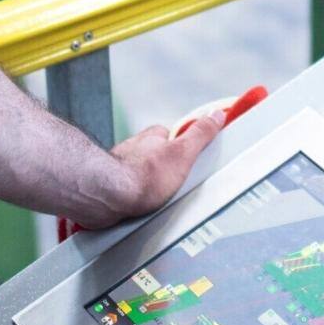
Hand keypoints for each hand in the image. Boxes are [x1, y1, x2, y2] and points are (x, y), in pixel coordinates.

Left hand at [95, 110, 226, 224]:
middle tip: (174, 185)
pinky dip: (131, 198)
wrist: (108, 196)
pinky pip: (124, 192)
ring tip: (157, 200)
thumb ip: (200, 133)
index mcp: (152, 137)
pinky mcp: (109, 188)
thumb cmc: (141, 176)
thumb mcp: (183, 152)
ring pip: (138, 174)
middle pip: (154, 155)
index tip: (188, 159)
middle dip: (162, 169)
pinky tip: (139, 208)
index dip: (182, 148)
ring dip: (145, 184)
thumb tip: (215, 116)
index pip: (171, 136)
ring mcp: (119, 168)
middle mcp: (134, 149)